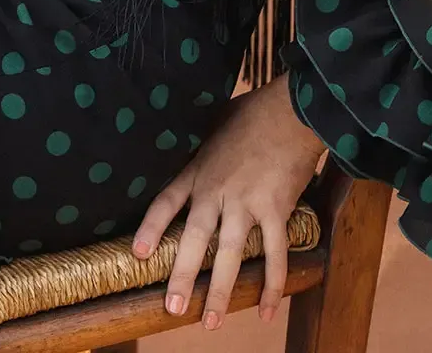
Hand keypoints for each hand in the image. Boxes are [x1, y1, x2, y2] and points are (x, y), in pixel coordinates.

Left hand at [130, 72, 325, 330]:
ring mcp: (247, 202)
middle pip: (194, 239)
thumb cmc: (255, 111)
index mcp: (199, 169)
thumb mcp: (216, 123)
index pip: (166, 201)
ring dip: (221, 291)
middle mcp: (217, 190)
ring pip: (230, 254)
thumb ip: (204, 145)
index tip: (138, 255)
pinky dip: (271, 284)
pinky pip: (273, 254)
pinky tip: (266, 311)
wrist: (293, 109)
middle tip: (173, 309)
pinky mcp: (276, 210)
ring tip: (211, 323)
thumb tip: (195, 146)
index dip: (152, 228)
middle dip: (182, 276)